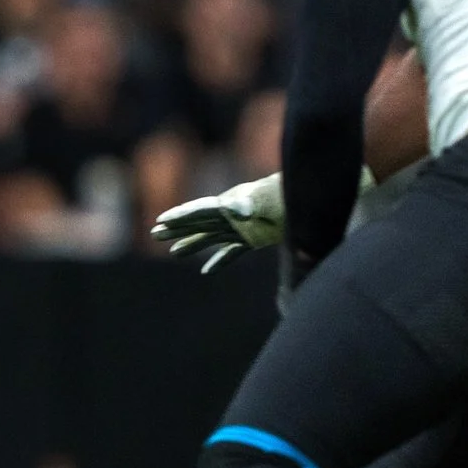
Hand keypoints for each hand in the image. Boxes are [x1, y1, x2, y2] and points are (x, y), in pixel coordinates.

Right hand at [151, 173, 285, 272]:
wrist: (312, 198)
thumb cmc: (289, 196)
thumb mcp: (269, 200)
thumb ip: (252, 204)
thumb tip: (234, 210)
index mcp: (232, 203)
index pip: (201, 210)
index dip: (180, 216)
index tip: (161, 220)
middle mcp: (233, 215)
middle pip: (199, 223)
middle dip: (178, 228)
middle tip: (155, 233)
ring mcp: (243, 227)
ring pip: (211, 237)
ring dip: (192, 244)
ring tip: (173, 251)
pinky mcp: (255, 238)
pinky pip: (231, 251)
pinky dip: (219, 260)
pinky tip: (207, 271)